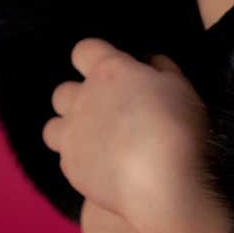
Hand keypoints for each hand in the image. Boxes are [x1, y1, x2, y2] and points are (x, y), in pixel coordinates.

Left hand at [43, 38, 209, 232]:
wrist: (161, 181)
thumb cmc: (176, 127)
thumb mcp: (180, 87)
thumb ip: (160, 70)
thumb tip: (149, 64)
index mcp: (108, 72)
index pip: (84, 51)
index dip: (96, 58)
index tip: (115, 71)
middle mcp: (81, 99)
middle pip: (62, 92)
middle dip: (80, 98)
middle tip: (108, 112)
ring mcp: (71, 135)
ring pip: (53, 127)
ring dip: (70, 130)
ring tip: (95, 143)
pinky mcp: (70, 167)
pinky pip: (66, 159)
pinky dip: (81, 161)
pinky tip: (103, 169)